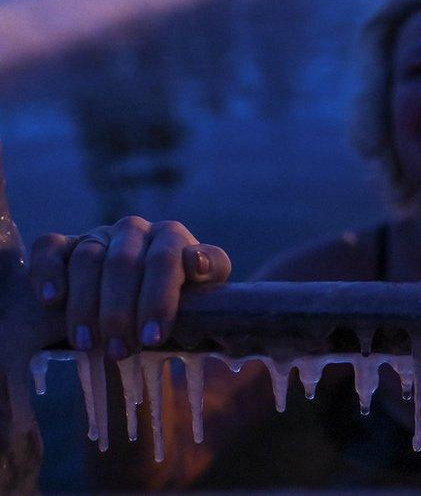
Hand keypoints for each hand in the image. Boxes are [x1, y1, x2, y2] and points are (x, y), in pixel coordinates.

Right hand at [28, 216, 230, 358]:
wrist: (150, 299)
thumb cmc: (183, 296)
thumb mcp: (207, 289)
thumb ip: (211, 272)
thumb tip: (197, 262)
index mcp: (172, 237)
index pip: (164, 259)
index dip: (158, 299)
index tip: (153, 337)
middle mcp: (134, 230)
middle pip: (122, 263)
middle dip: (120, 312)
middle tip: (119, 351)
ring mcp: (98, 235)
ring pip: (86, 259)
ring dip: (84, 305)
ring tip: (87, 343)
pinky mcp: (66, 246)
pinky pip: (49, 248)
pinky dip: (47, 272)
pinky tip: (51, 301)